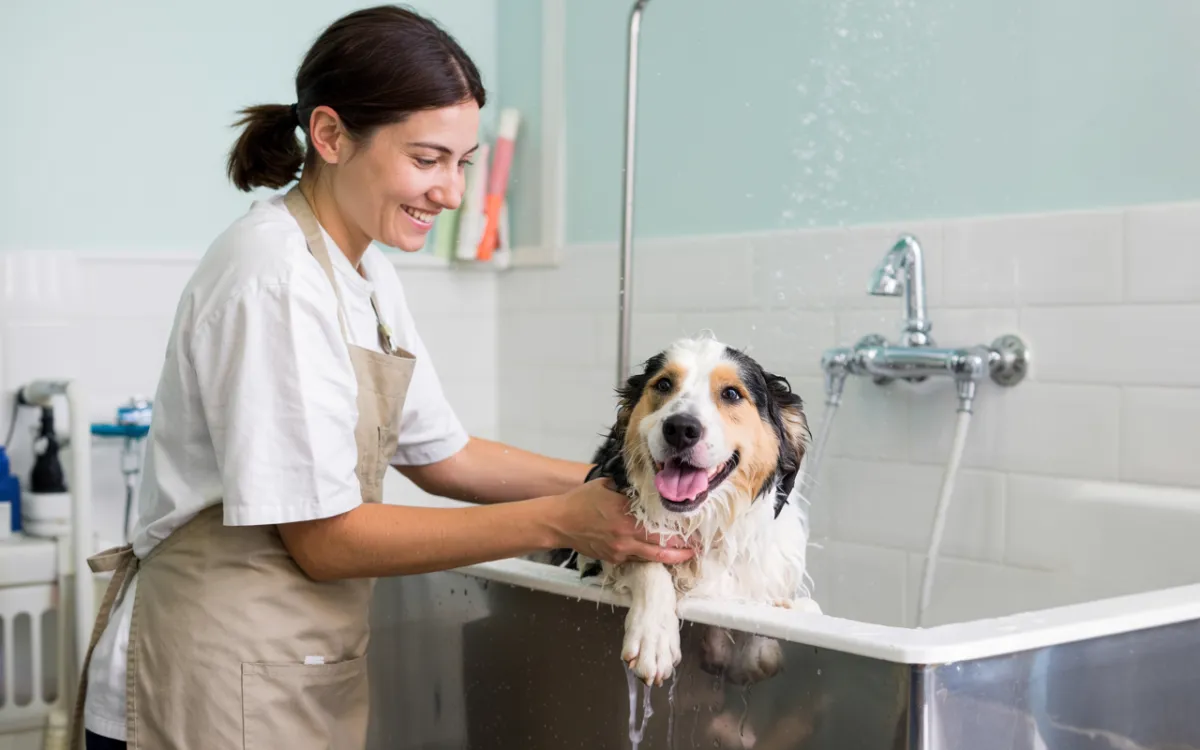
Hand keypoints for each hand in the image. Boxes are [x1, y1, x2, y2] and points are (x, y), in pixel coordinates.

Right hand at [548, 479, 694, 564]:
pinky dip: (651, 557)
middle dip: (682, 549)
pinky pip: (637, 559)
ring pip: (652, 557)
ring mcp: (620, 550)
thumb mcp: (606, 486)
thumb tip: (646, 484)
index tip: (695, 530)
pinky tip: (661, 554)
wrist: (559, 522)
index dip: (680, 531)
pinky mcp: (614, 559)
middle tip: (698, 547)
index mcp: (626, 516)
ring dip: (671, 557)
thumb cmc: (581, 501)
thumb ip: (628, 488)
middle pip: (661, 547)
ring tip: (687, 554)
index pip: (660, 527)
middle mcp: (625, 536)